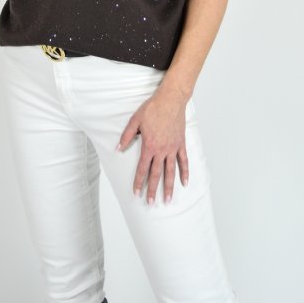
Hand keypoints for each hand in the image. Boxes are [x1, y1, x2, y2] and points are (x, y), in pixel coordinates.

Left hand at [115, 87, 189, 204]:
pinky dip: (185, 172)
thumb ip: (126, 136)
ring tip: (168, 199)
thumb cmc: (152, 109)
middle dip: (153, 190)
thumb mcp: (134, 121)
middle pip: (156, 174)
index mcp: (149, 146)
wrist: (171, 100)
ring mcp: (173, 148)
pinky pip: (183, 161)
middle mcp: (162, 150)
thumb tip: (118, 148)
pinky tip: (185, 183)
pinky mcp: (181, 144)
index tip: (136, 193)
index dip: (139, 182)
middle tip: (151, 203)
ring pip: (171, 171)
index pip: (142, 169)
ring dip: (169, 187)